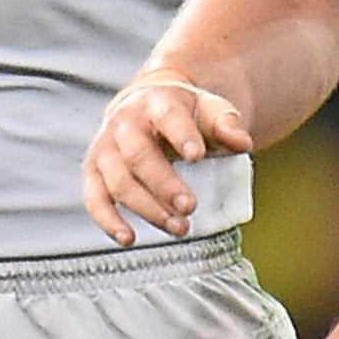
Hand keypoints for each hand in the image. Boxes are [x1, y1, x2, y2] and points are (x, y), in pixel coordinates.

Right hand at [83, 79, 251, 245]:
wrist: (147, 106)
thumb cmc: (183, 112)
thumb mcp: (209, 110)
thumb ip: (227, 125)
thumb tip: (243, 142)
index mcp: (156, 101)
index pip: (168, 116)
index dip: (181, 135)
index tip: (197, 155)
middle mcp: (125, 122)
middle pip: (138, 154)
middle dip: (164, 184)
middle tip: (190, 206)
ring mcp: (106, 147)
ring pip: (118, 180)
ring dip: (147, 208)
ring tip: (180, 227)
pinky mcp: (95, 171)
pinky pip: (95, 198)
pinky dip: (108, 220)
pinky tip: (129, 238)